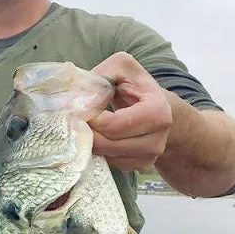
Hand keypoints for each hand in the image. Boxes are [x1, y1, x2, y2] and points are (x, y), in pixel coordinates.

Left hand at [89, 52, 172, 171]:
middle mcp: (158, 139)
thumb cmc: (137, 86)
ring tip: (88, 126)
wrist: (158, 108)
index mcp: (157, 113)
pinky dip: (102, 151)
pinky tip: (101, 136)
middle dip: (88, 132)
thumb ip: (102, 75)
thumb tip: (79, 95)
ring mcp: (151, 156)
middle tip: (76, 120)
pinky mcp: (142, 165)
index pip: (114, 125)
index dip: (92, 119)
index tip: (80, 110)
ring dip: (92, 142)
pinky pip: (113, 163)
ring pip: (108, 156)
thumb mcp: (122, 68)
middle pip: (109, 144)